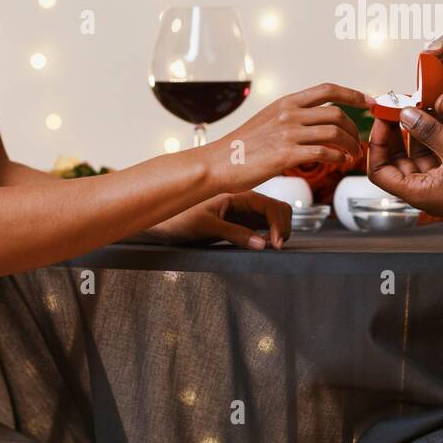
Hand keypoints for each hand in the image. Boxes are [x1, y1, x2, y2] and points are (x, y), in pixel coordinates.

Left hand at [152, 190, 292, 249]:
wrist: (159, 222)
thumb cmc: (177, 218)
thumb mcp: (205, 227)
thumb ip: (234, 234)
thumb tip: (261, 244)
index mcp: (237, 194)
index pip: (271, 205)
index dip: (279, 224)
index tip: (275, 244)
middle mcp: (243, 200)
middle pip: (277, 209)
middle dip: (283, 227)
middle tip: (275, 247)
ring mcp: (242, 211)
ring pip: (272, 217)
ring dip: (277, 230)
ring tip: (270, 247)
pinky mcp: (239, 222)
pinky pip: (261, 225)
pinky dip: (268, 234)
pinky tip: (261, 245)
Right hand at [207, 82, 371, 192]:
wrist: (217, 164)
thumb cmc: (242, 148)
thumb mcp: (267, 121)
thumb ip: (290, 117)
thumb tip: (313, 121)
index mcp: (285, 103)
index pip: (327, 89)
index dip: (352, 94)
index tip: (368, 101)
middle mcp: (289, 114)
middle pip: (336, 113)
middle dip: (354, 128)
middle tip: (358, 142)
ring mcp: (288, 133)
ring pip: (334, 132)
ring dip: (350, 145)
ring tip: (351, 156)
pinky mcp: (286, 154)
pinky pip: (324, 152)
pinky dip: (338, 157)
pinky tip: (340, 163)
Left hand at [367, 107, 442, 241]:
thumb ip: (430, 132)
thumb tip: (406, 115)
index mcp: (418, 191)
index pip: (379, 170)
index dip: (376, 144)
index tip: (383, 119)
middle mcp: (426, 188)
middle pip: (397, 159)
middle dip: (396, 132)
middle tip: (399, 107)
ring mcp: (442, 182)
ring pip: (420, 153)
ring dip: (420, 130)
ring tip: (421, 104)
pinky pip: (440, 153)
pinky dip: (438, 134)